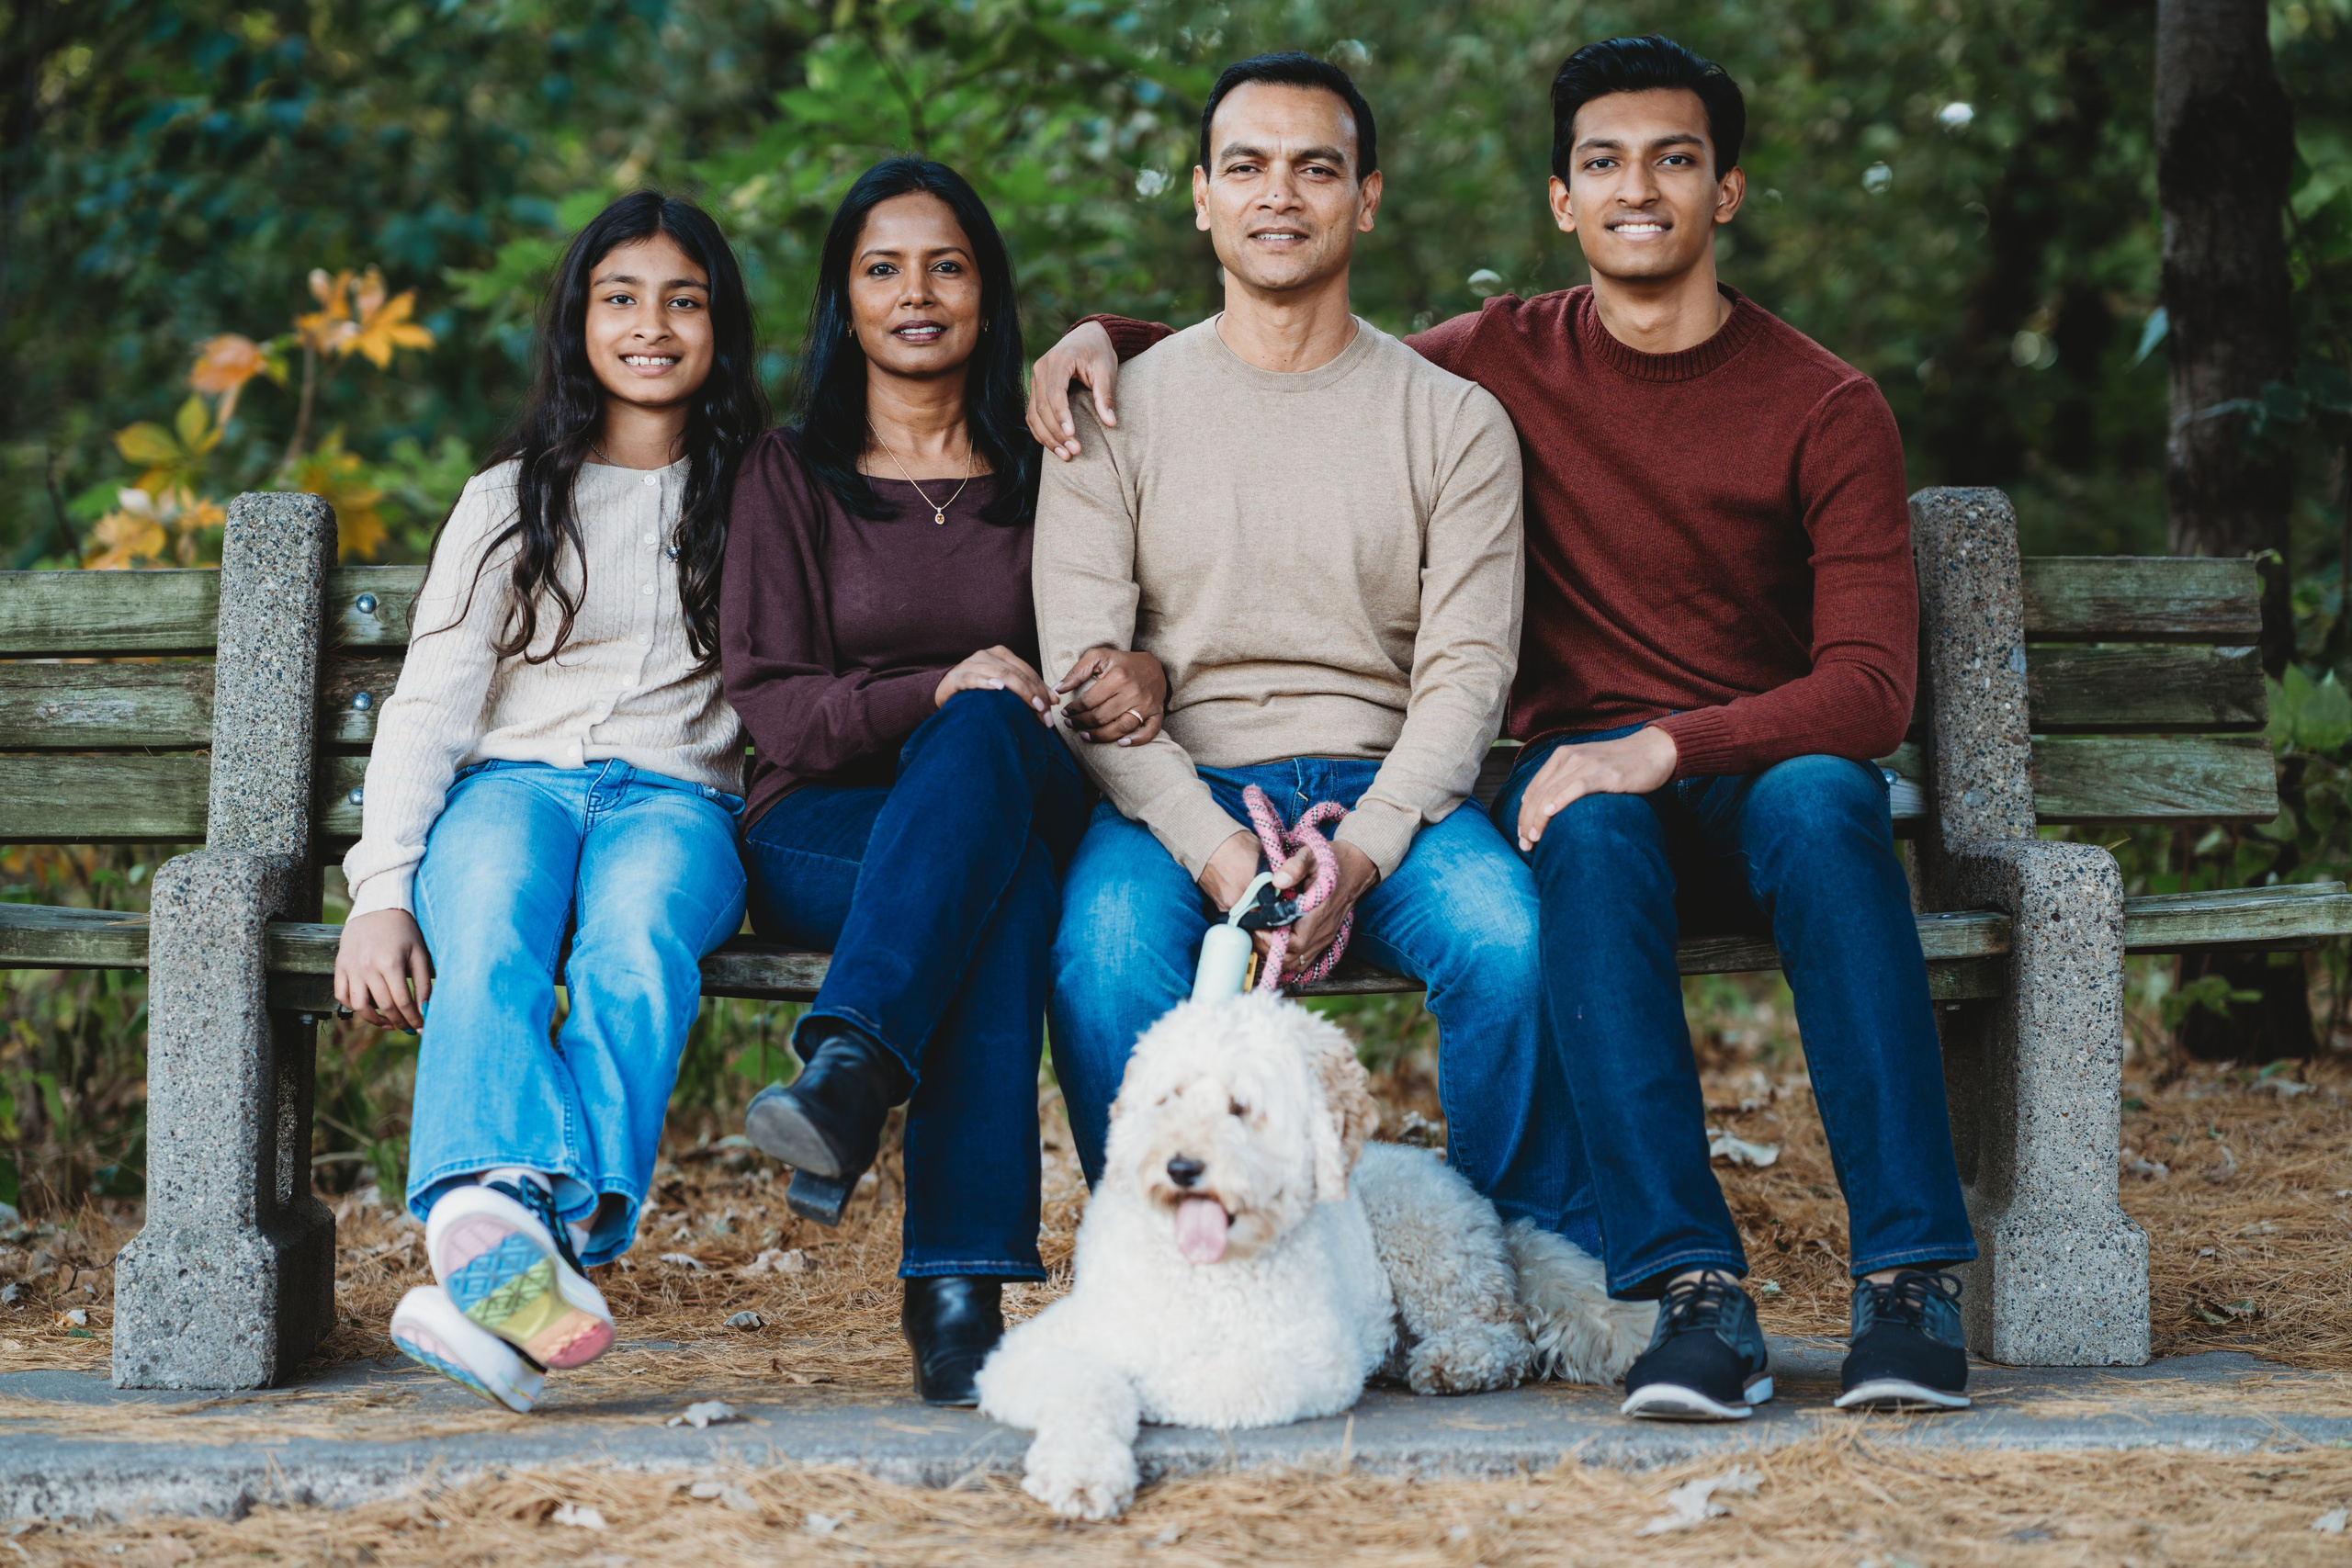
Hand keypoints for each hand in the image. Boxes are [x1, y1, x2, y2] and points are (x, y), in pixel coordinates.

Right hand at [334, 908, 432, 1029]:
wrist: (377, 908)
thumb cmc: (403, 931)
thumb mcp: (419, 952)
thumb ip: (424, 982)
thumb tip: (425, 1009)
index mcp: (390, 963)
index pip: (403, 1002)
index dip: (414, 1019)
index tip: (422, 1028)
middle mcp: (368, 968)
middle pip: (384, 1006)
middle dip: (400, 1022)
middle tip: (410, 1028)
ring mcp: (351, 968)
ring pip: (359, 1007)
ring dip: (376, 1020)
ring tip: (391, 1023)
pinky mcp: (340, 967)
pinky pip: (342, 996)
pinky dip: (353, 1007)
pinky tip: (369, 1009)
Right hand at [937, 646, 1054, 721]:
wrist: (946, 692)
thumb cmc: (978, 692)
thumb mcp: (1005, 688)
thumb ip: (1029, 690)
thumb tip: (1055, 699)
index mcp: (1001, 654)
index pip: (1027, 671)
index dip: (1041, 689)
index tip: (1051, 708)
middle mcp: (986, 655)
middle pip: (1017, 673)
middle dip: (1034, 695)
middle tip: (1044, 714)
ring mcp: (971, 664)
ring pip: (1001, 674)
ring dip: (1019, 691)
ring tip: (1032, 706)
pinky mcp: (957, 677)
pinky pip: (973, 678)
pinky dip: (986, 682)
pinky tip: (998, 688)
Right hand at [1026, 320, 1119, 460]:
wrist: (1086, 337)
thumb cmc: (1098, 352)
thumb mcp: (1107, 369)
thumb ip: (1106, 395)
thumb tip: (1111, 423)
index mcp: (1058, 360)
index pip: (1054, 393)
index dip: (1061, 416)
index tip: (1072, 435)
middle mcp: (1041, 368)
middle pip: (1042, 407)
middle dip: (1056, 432)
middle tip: (1074, 451)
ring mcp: (1035, 379)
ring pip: (1034, 414)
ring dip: (1047, 437)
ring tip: (1065, 455)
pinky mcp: (1035, 389)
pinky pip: (1032, 415)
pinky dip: (1041, 432)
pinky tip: (1055, 447)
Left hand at [1055, 646, 1165, 745]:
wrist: (1154, 666)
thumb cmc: (1122, 662)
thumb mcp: (1099, 656)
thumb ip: (1077, 671)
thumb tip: (1057, 688)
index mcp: (1118, 677)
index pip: (1089, 701)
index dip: (1074, 710)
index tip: (1065, 713)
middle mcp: (1133, 692)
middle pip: (1102, 716)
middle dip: (1082, 723)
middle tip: (1071, 725)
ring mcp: (1147, 704)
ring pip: (1121, 727)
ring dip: (1100, 736)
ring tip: (1084, 736)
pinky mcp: (1157, 713)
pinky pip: (1149, 732)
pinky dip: (1136, 740)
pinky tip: (1120, 743)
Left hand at [1196, 831, 1378, 978]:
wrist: (1354, 867)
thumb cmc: (1331, 861)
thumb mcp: (1312, 855)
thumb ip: (1295, 866)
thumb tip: (1277, 881)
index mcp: (1319, 912)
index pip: (1295, 943)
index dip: (1273, 941)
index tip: (1257, 927)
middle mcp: (1323, 930)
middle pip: (1293, 958)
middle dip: (1269, 949)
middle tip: (1254, 931)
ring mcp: (1324, 937)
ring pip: (1296, 962)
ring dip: (1276, 955)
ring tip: (1262, 937)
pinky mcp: (1323, 939)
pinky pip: (1303, 959)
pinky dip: (1286, 957)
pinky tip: (1275, 941)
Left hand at [1515, 726, 1677, 850]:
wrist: (1654, 750)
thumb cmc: (1621, 764)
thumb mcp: (1587, 768)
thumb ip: (1565, 781)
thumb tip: (1544, 806)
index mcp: (1562, 756)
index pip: (1534, 788)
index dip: (1523, 814)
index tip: (1521, 835)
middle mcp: (1570, 757)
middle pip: (1539, 793)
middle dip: (1528, 821)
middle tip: (1524, 844)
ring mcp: (1588, 764)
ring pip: (1553, 792)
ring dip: (1539, 817)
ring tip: (1533, 838)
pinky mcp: (1606, 773)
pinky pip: (1578, 786)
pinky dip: (1561, 799)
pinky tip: (1550, 813)